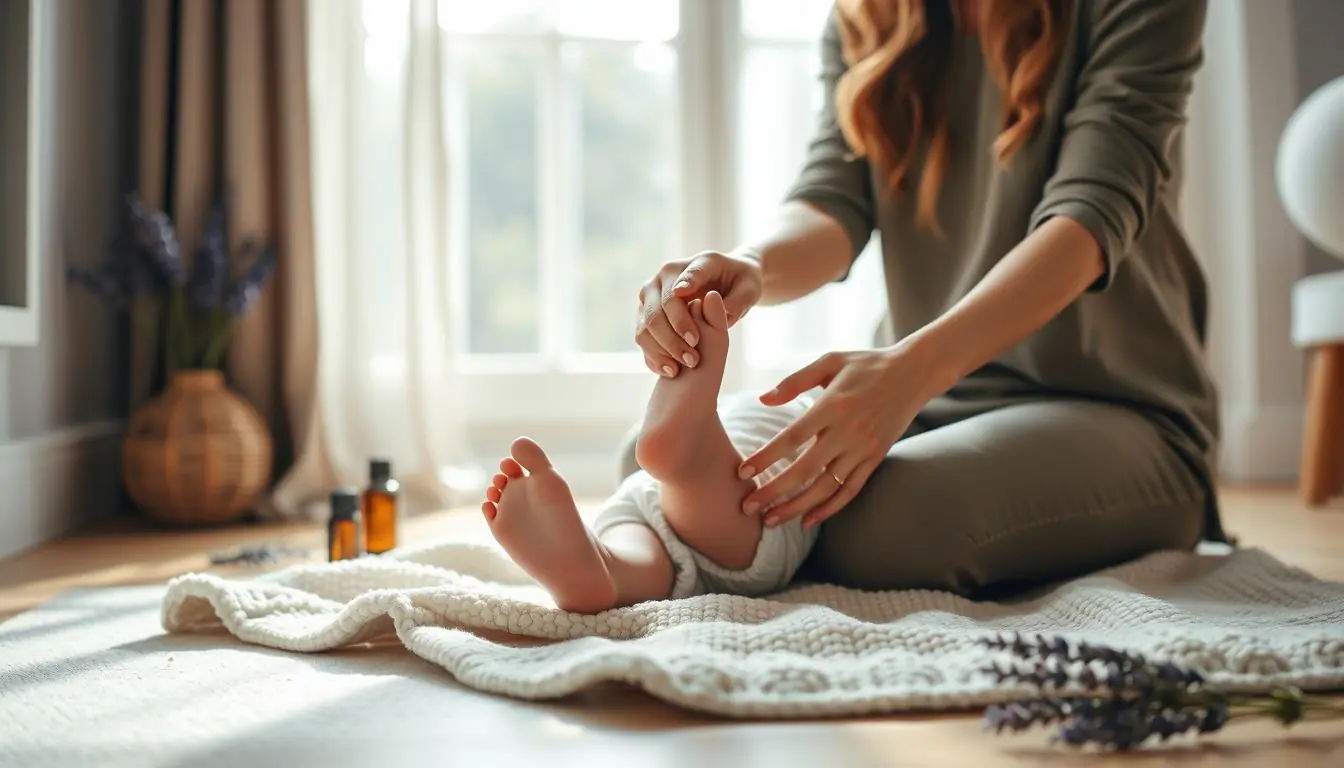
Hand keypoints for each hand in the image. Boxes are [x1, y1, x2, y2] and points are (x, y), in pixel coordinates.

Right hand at [635, 250, 761, 376]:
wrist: (726, 285)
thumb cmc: (739, 285)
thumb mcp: (749, 290)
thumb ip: (738, 300)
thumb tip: (719, 309)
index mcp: (693, 264)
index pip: (686, 277)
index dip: (687, 292)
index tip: (691, 307)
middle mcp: (664, 277)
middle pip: (658, 309)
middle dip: (674, 336)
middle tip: (694, 358)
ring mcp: (650, 296)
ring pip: (646, 326)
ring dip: (663, 350)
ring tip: (684, 367)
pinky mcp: (645, 314)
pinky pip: (643, 338)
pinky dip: (655, 356)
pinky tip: (672, 371)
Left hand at [736, 345, 937, 529]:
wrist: (915, 373)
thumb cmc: (866, 365)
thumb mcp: (830, 361)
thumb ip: (794, 381)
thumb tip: (763, 400)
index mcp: (832, 405)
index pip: (792, 437)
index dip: (766, 456)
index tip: (742, 472)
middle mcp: (848, 431)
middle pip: (805, 470)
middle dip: (774, 492)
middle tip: (747, 507)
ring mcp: (864, 449)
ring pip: (826, 487)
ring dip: (796, 507)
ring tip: (770, 520)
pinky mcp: (875, 459)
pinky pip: (850, 490)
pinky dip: (829, 509)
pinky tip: (807, 521)